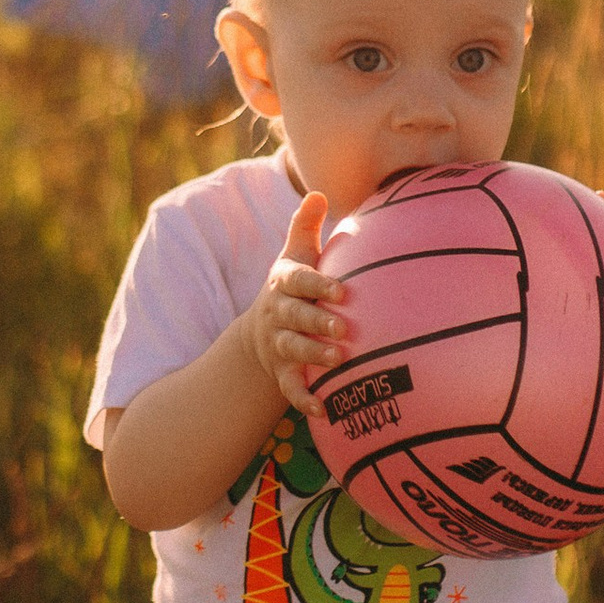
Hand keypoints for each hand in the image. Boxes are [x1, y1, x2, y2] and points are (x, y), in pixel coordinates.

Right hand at [239, 190, 349, 411]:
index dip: (318, 285)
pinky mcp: (282, 372)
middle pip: (295, 318)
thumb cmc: (291, 287)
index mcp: (284, 284)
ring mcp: (279, 345)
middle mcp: (279, 314)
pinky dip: (304, 400)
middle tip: (343, 329)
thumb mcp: (294, 255)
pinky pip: (290, 388)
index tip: (342, 291)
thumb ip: (305, 226)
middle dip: (316, 323)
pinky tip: (323, 410)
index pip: (299, 282)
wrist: (260, 331)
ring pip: (293, 351)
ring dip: (313, 356)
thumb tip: (318, 192)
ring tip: (339, 360)